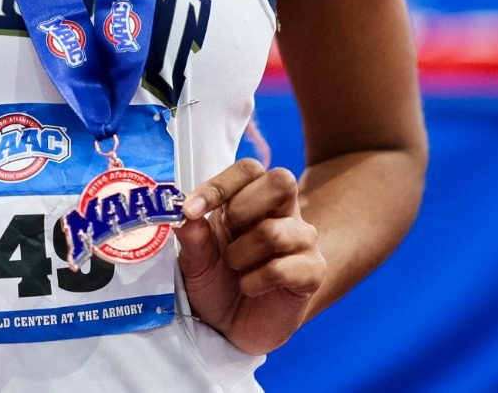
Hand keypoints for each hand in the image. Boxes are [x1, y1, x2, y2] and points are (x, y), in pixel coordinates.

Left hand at [176, 158, 324, 354]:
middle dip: (243, 208)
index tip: (191, 209)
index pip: (249, 169)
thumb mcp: (195, 262)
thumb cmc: (218, 285)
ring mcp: (302, 240)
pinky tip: (250, 287)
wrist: (235, 328)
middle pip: (281, 180)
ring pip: (274, 230)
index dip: (220, 184)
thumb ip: (192, 238)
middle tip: (227, 235)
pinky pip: (283, 268)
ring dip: (241, 254)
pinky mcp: (313, 271)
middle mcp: (283, 213)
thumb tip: (184, 215)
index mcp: (251, 200)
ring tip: (236, 270)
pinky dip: (256, 281)